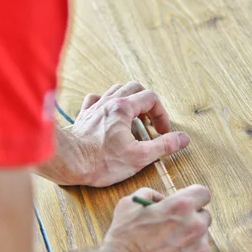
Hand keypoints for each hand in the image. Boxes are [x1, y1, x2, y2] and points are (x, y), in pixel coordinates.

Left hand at [38, 82, 190, 186]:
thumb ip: (164, 146)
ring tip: (134, 120)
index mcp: (123, 108)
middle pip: (134, 88)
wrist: (68, 163)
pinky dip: (107, 103)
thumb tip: (183, 139)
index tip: (163, 132)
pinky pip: (96, 99)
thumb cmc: (101, 162)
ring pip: (116, 90)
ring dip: (129, 101)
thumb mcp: (140, 157)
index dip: (162, 115)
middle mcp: (108, 102)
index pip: (151, 98)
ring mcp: (94, 107)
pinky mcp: (83, 117)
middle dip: (147, 103)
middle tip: (151, 123)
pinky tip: (110, 115)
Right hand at [103, 185, 211, 251]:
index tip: (185, 202)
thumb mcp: (129, 205)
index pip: (202, 193)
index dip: (193, 196)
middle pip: (204, 215)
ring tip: (168, 245)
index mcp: (181, 206)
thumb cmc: (125, 239)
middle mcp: (195, 225)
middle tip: (173, 225)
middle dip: (191, 218)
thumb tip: (159, 199)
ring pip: (202, 237)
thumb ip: (148, 195)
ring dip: (190, 238)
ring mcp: (199, 248)